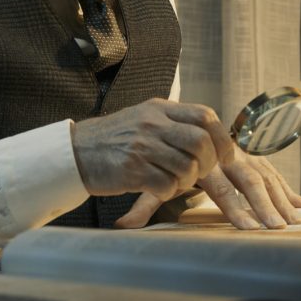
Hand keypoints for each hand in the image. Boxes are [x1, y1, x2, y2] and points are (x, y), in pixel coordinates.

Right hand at [71, 99, 233, 201]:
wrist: (75, 152)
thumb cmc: (114, 139)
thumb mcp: (144, 117)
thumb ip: (173, 121)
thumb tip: (209, 133)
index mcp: (160, 109)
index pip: (205, 115)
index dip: (221, 138)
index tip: (225, 155)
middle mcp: (152, 124)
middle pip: (200, 142)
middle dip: (208, 163)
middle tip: (201, 173)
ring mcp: (142, 147)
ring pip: (187, 167)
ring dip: (188, 181)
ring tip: (176, 181)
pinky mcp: (132, 170)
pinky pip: (166, 186)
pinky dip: (169, 192)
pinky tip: (159, 188)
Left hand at [115, 147, 300, 228]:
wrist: (177, 124)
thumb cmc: (165, 157)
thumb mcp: (153, 179)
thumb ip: (143, 202)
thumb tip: (122, 227)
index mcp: (204, 162)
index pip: (223, 188)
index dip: (236, 209)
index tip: (249, 228)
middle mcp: (227, 157)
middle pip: (251, 181)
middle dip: (266, 206)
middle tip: (276, 228)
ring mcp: (242, 157)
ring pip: (267, 177)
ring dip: (283, 200)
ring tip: (296, 222)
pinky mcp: (252, 160)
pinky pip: (273, 175)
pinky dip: (290, 191)